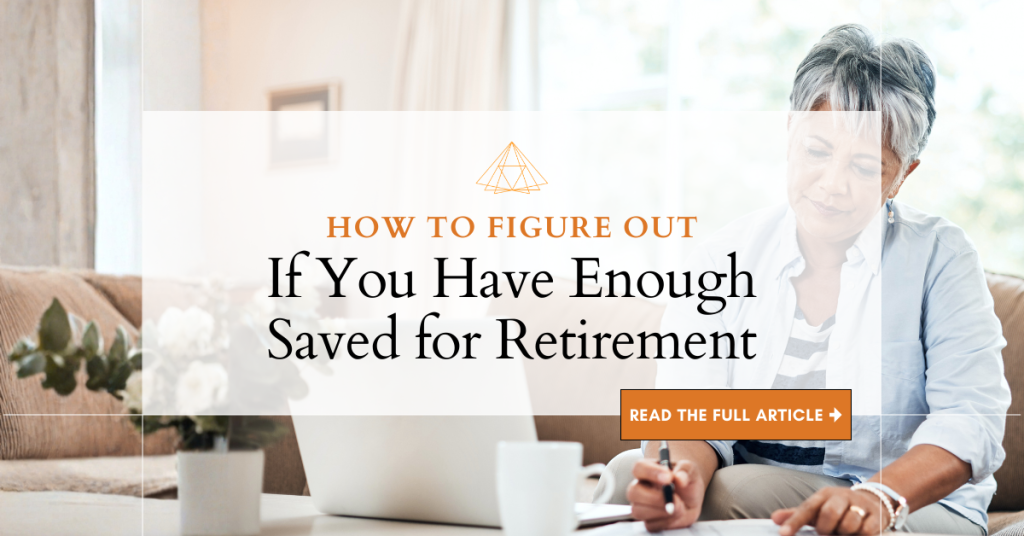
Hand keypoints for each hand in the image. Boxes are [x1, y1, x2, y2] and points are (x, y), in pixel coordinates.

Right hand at [626, 458, 705, 531]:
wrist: (691, 499)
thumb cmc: (686, 480)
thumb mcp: (690, 470)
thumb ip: (685, 469)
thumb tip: (680, 478)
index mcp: (646, 469)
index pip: (639, 468)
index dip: (651, 472)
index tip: (668, 478)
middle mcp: (640, 487)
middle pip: (633, 492)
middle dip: (654, 497)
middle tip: (673, 498)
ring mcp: (642, 505)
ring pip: (639, 511)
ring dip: (661, 511)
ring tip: (680, 506)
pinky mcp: (649, 521)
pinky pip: (651, 525)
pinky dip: (667, 521)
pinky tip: (676, 514)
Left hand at [772, 487, 892, 534]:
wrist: (872, 499)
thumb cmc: (838, 507)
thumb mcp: (817, 508)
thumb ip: (797, 515)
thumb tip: (774, 519)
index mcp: (824, 495)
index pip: (807, 508)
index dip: (794, 522)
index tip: (783, 533)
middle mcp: (841, 497)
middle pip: (830, 512)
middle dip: (825, 527)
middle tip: (825, 532)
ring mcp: (860, 505)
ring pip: (849, 523)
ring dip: (844, 532)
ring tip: (842, 531)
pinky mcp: (876, 516)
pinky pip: (866, 530)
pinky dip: (859, 535)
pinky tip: (856, 533)